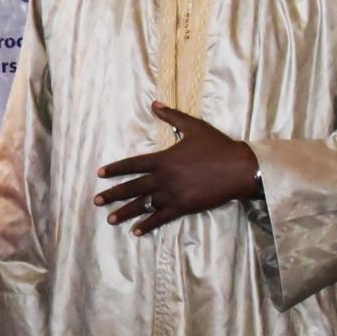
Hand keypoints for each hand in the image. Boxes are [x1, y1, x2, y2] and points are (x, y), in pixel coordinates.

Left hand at [94, 102, 259, 235]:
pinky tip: (136, 231)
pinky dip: (148, 224)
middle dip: (113, 194)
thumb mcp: (194, 127)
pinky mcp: (183, 207)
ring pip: (143, 205)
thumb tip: (154, 104)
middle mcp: (163, 178)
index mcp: (163, 159)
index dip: (115, 169)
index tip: (100, 175)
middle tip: (96, 201)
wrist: (239, 168)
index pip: (132, 165)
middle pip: (132, 187)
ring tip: (110, 219)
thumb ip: (172, 117)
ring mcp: (172, 194)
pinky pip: (161, 218)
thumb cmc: (217, 146)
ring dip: (125, 212)